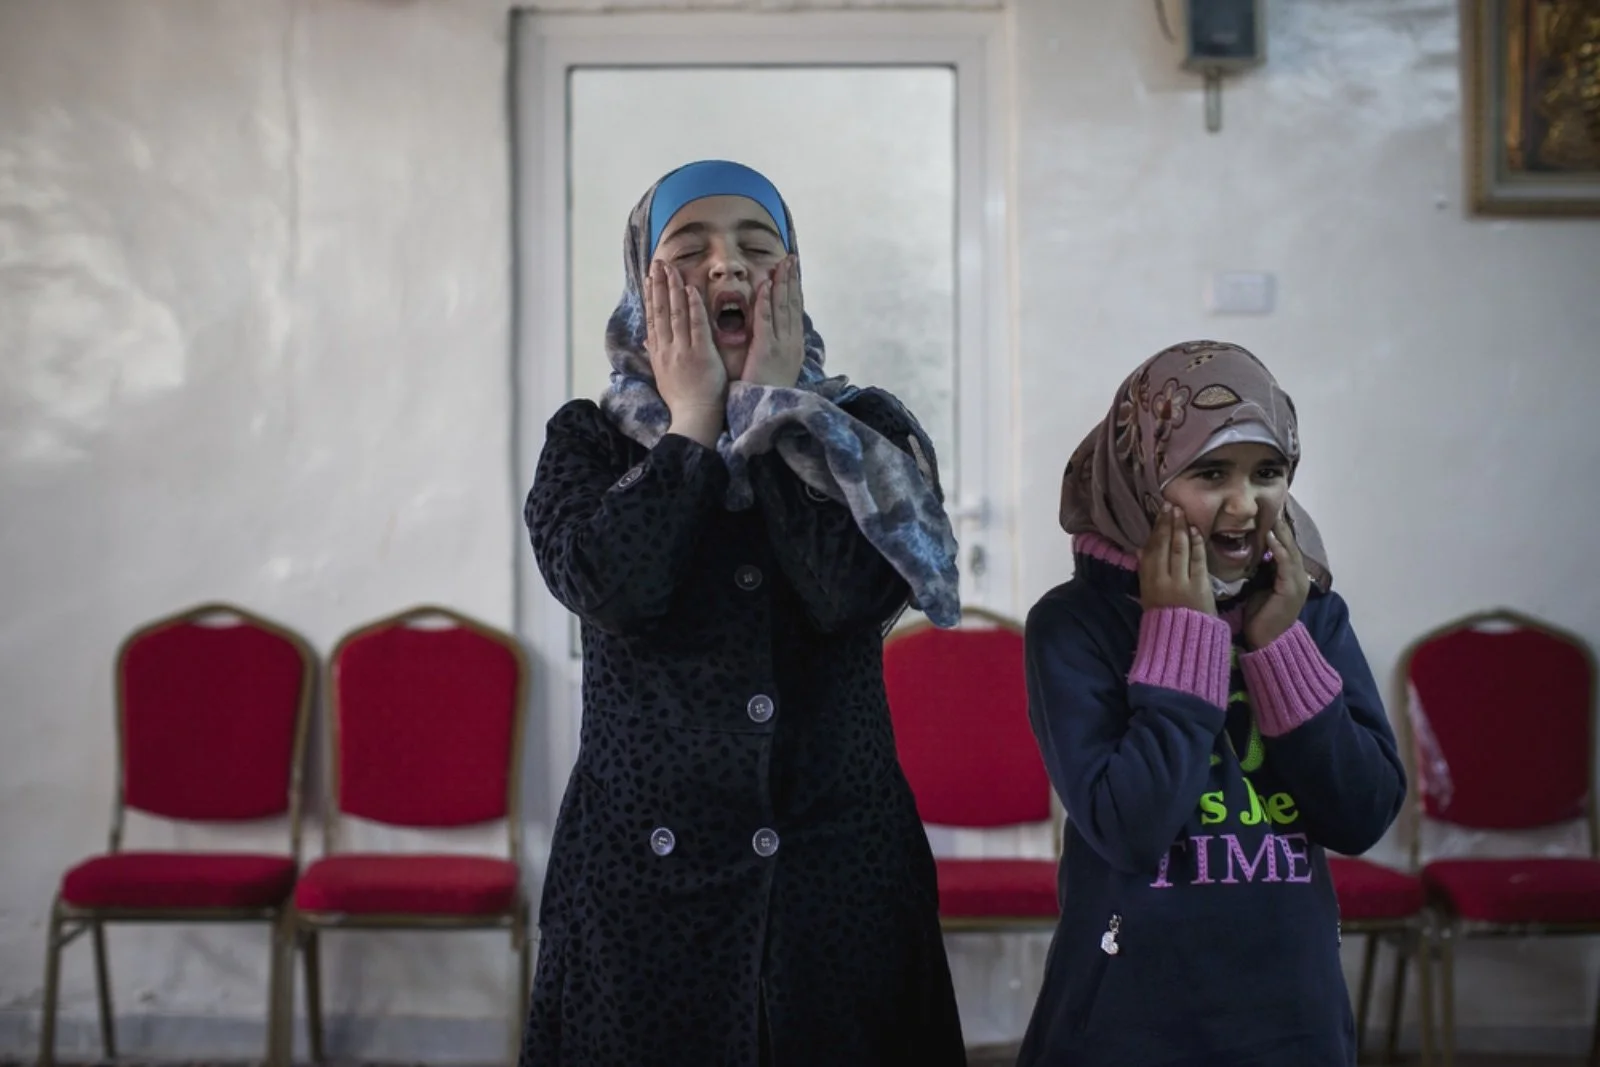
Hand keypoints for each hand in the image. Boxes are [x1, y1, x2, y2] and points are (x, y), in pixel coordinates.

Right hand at [645, 261, 725, 445]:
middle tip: (658, 263)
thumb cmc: (682, 400)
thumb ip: (655, 354)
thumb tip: (646, 338)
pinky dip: (693, 306)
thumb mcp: (662, 376)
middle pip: (661, 311)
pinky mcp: (700, 354)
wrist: (694, 418)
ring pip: (676, 314)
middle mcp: (667, 349)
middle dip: (659, 285)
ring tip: (671, 269)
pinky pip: (696, 326)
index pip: (653, 318)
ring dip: (673, 289)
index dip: (651, 296)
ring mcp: (683, 351)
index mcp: (658, 353)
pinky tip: (691, 289)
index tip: (649, 277)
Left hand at [741, 255, 804, 387]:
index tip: (793, 270)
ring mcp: (781, 345)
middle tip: (791, 258)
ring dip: (782, 283)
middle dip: (792, 280)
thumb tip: (778, 334)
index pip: (794, 311)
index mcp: (794, 346)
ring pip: (783, 307)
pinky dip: (766, 301)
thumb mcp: (779, 368)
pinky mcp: (766, 350)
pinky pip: (766, 320)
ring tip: (783, 263)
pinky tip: (766, 284)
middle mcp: (791, 342)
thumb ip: (779, 348)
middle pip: (792, 304)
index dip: (794, 289)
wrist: (766, 414)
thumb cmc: (767, 392)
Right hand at [1139, 504, 1215, 615]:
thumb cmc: (1165, 618)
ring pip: (1180, 549)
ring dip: (1181, 528)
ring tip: (1182, 512)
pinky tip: (1195, 530)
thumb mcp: (1147, 595)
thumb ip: (1146, 572)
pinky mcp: (1199, 586)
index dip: (1156, 529)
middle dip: (1168, 523)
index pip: (1151, 549)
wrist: (1182, 641)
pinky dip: (1196, 544)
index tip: (1160, 513)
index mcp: (1147, 581)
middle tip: (1171, 506)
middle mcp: (1162, 579)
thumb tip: (1140, 549)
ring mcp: (1181, 582)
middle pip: (1165, 545)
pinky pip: (1197, 560)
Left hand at [1243, 515, 1310, 648]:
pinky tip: (1271, 537)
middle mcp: (1298, 577)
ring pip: (1290, 552)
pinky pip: (1285, 565)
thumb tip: (1251, 553)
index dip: (1280, 531)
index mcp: (1291, 576)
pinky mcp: (1291, 590)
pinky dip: (1278, 550)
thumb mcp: (1259, 588)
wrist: (1266, 642)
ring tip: (1272, 517)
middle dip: (1282, 527)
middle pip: (1291, 546)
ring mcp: (1297, 583)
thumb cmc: (1260, 617)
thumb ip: (1260, 571)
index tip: (1270, 513)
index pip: (1287, 548)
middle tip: (1274, 507)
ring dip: (1281, 534)